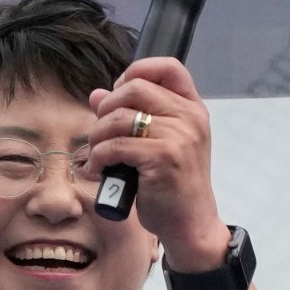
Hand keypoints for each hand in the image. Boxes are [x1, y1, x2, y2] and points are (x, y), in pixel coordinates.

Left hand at [87, 58, 231, 271]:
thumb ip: (133, 115)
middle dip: (107, 108)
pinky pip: (115, 145)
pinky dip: (98, 157)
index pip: (168, 67)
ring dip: (97, 136)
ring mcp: (179, 137)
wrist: (190, 222)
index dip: (136, 71)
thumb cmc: (173, 184)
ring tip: (98, 155)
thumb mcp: (158, 144)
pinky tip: (99, 169)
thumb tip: (97, 94)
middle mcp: (190, 117)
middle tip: (102, 132)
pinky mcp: (162, 157)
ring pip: (119, 117)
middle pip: (135, 87)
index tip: (120, 96)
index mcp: (192, 109)